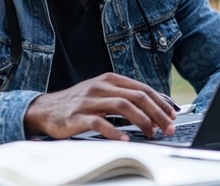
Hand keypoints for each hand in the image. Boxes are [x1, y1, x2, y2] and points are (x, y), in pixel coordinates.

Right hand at [24, 72, 176, 140]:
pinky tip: (125, 140)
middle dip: (157, 113)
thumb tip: (153, 107)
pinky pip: (99, 123)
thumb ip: (124, 96)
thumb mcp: (102, 92)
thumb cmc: (79, 102)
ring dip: (142, 121)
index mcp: (110, 79)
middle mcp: (101, 87)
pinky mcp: (78, 116)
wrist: (47, 108)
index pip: (142, 88)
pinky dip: (114, 132)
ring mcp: (89, 101)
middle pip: (137, 96)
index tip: (172, 115)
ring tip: (152, 133)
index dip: (160, 102)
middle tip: (168, 127)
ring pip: (123, 106)